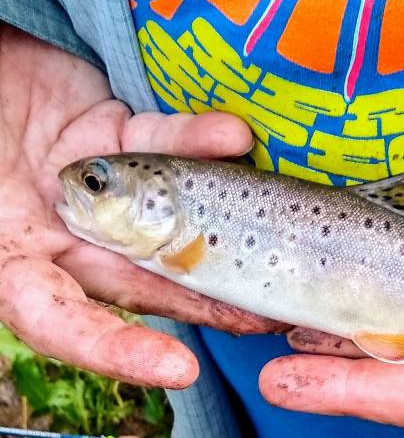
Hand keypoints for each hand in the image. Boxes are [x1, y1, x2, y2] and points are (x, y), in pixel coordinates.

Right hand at [0, 23, 285, 388]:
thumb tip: (51, 229)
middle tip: (266, 315)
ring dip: (220, 223)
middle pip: (144, 274)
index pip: (63, 320)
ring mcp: (98, 185)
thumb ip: (6, 221)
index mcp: (14, 257)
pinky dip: (195, 138)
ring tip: (275, 240)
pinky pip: (162, 141)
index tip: (179, 370)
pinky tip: (232, 135)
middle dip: (205, 298)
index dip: (117, 350)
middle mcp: (66, 230)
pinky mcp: (118, 135)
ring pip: (165, 211)